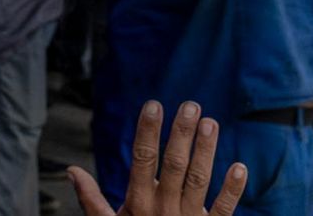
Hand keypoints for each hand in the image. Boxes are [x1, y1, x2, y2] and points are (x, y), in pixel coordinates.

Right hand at [69, 100, 245, 215]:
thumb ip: (91, 199)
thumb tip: (72, 171)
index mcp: (139, 203)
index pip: (143, 159)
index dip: (148, 131)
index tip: (153, 106)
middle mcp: (165, 208)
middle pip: (174, 164)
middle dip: (182, 134)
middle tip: (190, 107)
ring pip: (199, 180)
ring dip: (206, 152)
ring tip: (211, 125)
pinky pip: (224, 210)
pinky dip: (233, 190)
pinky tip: (240, 168)